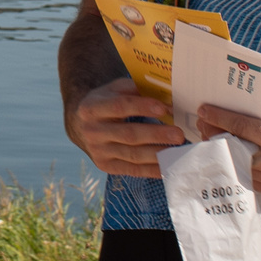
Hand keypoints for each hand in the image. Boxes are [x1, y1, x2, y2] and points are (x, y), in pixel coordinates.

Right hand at [70, 77, 184, 178]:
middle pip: (129, 134)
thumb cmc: (105, 103)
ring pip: (133, 155)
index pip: (119, 107)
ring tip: (179, 150)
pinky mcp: (105, 166)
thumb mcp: (113, 90)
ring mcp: (98, 151)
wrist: (81, 126)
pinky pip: (133, 170)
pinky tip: (169, 166)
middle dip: (156, 135)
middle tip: (179, 134)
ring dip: (159, 154)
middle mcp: (92, 131)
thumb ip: (135, 90)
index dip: (142, 107)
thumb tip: (167, 99)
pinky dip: (153, 170)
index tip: (163, 109)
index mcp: (91, 108)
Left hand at [198, 104, 260, 198]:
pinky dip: (241, 168)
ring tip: (216, 141)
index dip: (219, 118)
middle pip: (235, 150)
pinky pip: (252, 180)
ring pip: (240, 168)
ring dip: (226, 154)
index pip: (240, 127)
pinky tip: (233, 157)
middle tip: (205, 127)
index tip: (204, 111)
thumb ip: (259, 115)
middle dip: (217, 137)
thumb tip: (230, 109)